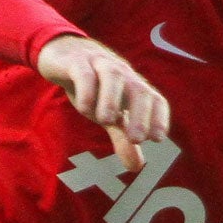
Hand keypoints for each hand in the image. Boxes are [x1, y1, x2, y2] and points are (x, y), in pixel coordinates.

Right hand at [35, 34, 169, 171]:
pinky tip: (84, 107)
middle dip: (140, 113)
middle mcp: (122, 75)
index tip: (158, 139)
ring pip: (112, 76)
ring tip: (106, 121)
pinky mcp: (77, 62)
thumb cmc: (93, 88)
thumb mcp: (108, 114)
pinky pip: (84, 72)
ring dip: (112, 98)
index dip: (159, 117)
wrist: (64, 55)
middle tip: (137, 139)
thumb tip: (137, 167)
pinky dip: (86, 89)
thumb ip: (122, 138)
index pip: (154, 99)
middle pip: (138, 89)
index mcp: (133, 87)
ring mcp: (100, 65)